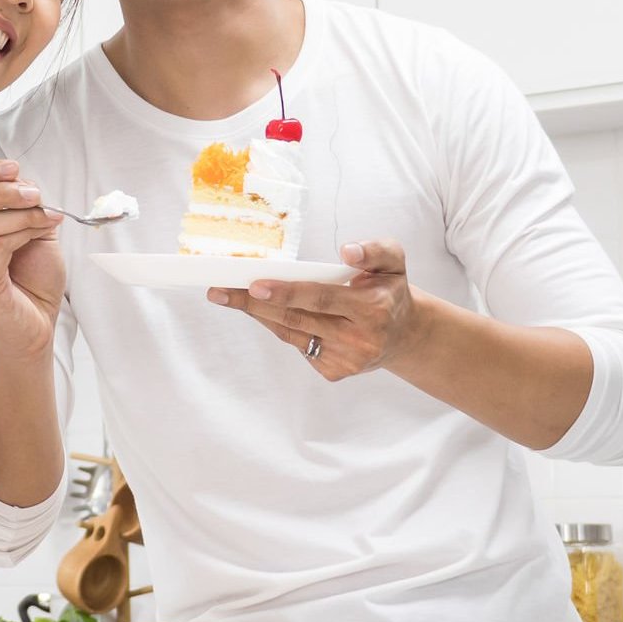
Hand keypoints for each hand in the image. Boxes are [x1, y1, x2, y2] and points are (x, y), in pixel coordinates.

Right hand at [0, 160, 65, 360]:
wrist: (37, 323)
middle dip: (3, 191)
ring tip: (47, 215)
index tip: (13, 167)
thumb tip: (20, 178)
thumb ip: (16, 203)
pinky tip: (43, 230)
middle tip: (35, 193)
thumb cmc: (28, 279)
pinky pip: (0, 245)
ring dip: (21, 213)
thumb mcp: (23, 229)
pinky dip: (25, 231)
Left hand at [209, 240, 423, 381]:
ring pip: (291, 334)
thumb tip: (347, 250)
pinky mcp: (333, 372)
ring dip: (258, 315)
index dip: (286, 292)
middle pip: (297, 319)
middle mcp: (360, 339)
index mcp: (373, 309)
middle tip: (220, 290)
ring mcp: (345, 360)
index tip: (254, 285)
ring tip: (229, 295)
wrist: (402, 335)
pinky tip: (268, 312)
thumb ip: (375, 249)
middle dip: (254, 304)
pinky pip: (297, 345)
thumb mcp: (393, 261)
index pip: (322, 298)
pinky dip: (278, 326)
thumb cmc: (389, 290)